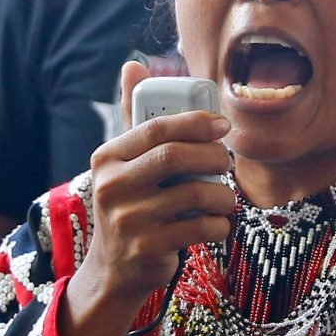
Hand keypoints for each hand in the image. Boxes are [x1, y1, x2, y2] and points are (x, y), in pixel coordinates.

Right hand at [61, 60, 234, 335]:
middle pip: (176, 156)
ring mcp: (128, 220)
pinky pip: (201, 228)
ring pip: (195, 194)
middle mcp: (112, 186)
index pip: (157, 127)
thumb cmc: (130, 204)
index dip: (195, 121)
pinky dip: (220, 225)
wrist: (113, 270)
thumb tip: (133, 65)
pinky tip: (217, 224)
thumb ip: (132, 117)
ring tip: (225, 197)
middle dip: (213, 156)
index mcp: (107, 157)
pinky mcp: (147, 249)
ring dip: (222, 195)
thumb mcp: (124, 162)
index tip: (223, 125)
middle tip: (227, 162)